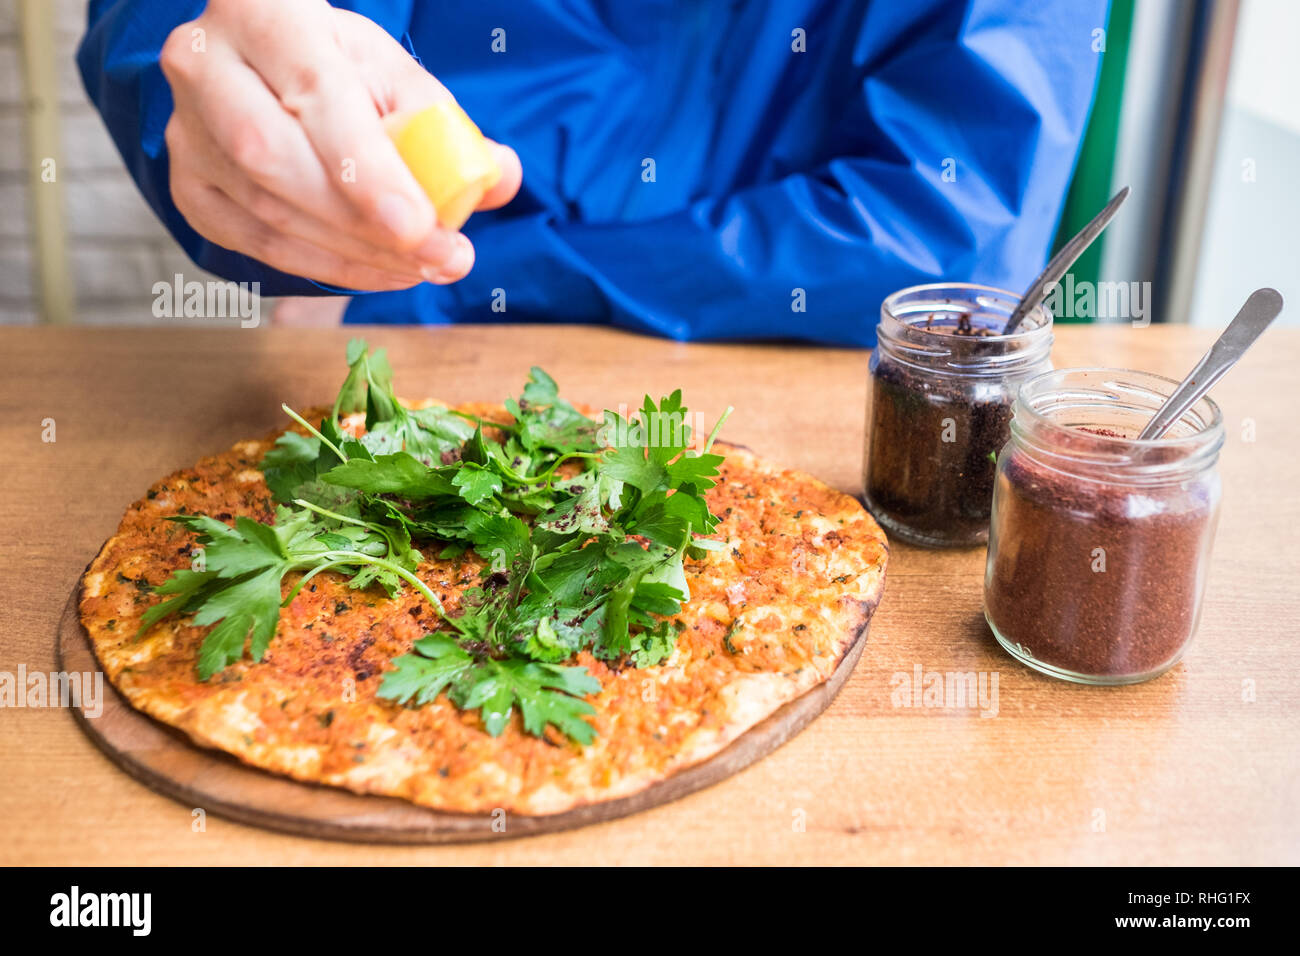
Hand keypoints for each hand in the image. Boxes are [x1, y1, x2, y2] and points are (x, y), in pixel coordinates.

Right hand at [160, 0, 520, 289]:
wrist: (273, 71)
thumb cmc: (343, 70)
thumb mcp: (397, 78)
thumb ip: (447, 126)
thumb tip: (499, 176)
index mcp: (265, 11)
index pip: (316, 94)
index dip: (369, 172)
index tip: (422, 226)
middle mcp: (205, 63)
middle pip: (277, 161)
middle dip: (366, 225)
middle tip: (439, 256)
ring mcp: (186, 128)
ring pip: (267, 209)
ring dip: (356, 254)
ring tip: (425, 266)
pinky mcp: (188, 184)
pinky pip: (256, 243)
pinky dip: (327, 267)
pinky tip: (381, 271)